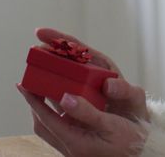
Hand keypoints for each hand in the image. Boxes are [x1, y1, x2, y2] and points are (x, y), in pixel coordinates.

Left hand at [18, 84, 146, 156]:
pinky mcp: (80, 150)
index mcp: (76, 142)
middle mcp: (71, 149)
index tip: (22, 84)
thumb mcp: (111, 124)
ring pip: (49, 130)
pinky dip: (56, 117)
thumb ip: (87, 112)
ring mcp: (74, 151)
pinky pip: (60, 131)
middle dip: (34, 105)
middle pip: (42, 125)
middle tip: (29, 86)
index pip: (46, 118)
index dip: (32, 100)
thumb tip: (64, 97)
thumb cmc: (132, 141)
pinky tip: (64, 106)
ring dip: (43, 112)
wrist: (144, 156)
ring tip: (42, 93)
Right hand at [35, 28, 149, 121]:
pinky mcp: (74, 101)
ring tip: (31, 70)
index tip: (41, 32)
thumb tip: (108, 85)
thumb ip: (124, 90)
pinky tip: (34, 92)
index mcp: (100, 65)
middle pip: (63, 57)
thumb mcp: (133, 98)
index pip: (77, 46)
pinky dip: (46, 90)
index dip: (59, 38)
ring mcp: (79, 87)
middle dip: (47, 51)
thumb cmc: (134, 109)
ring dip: (43, 70)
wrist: (132, 132)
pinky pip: (58, 92)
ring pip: (58, 74)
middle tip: (33, 52)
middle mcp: (87, 73)